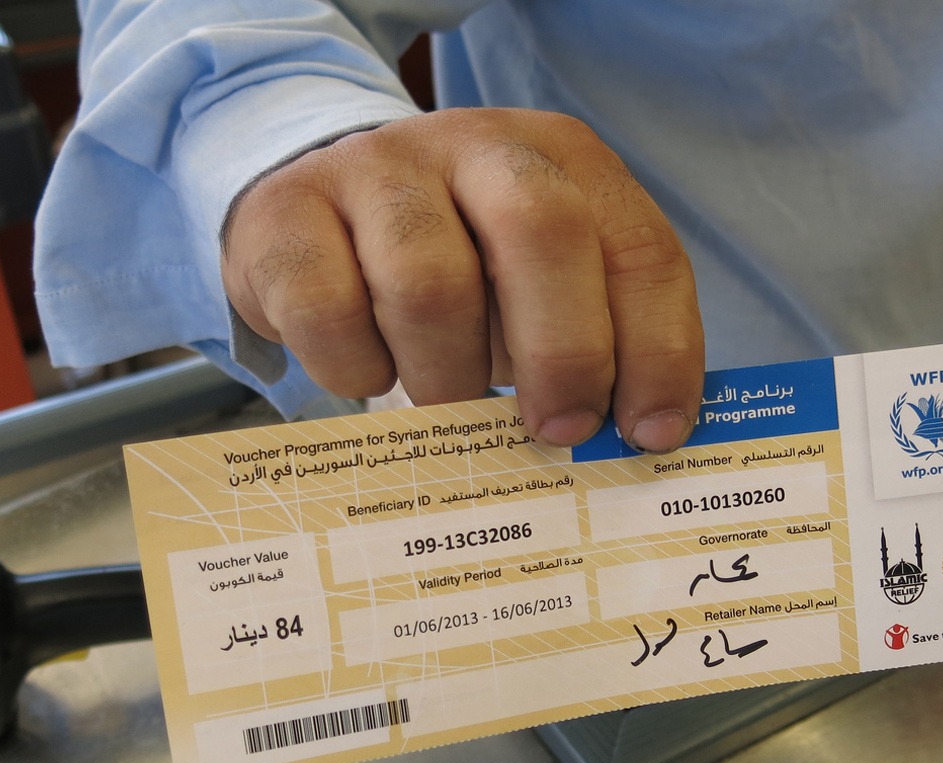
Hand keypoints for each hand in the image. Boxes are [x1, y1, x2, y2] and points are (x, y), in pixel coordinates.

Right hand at [221, 107, 702, 450]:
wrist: (315, 212)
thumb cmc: (459, 269)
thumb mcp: (539, 289)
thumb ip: (597, 343)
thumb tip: (639, 438)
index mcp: (564, 159)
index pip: (638, 246)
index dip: (656, 348)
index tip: (647, 432)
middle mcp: (476, 144)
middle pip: (540, 231)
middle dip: (564, 351)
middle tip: (558, 430)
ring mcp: (375, 167)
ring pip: (430, 283)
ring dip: (449, 374)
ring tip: (449, 399)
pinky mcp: (286, 210)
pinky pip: (329, 312)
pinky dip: (358, 369)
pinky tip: (371, 369)